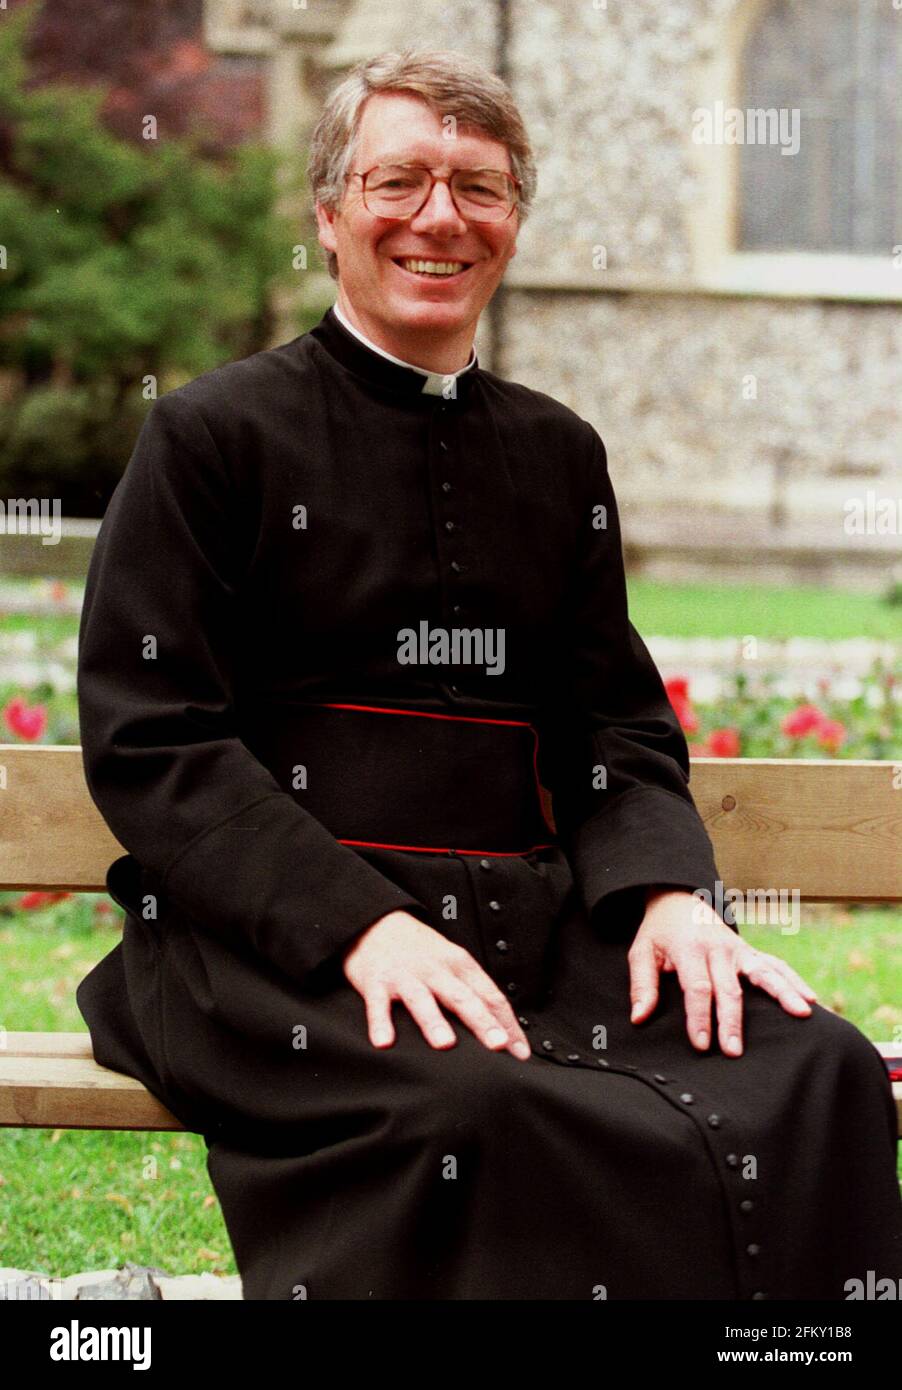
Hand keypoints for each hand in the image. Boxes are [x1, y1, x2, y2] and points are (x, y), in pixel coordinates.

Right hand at [342, 910, 531, 1060]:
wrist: (375, 924)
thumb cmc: (418, 951)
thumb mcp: (450, 963)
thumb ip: (472, 992)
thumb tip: (501, 1030)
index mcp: (459, 964)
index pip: (490, 995)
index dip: (507, 1024)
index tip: (520, 1052)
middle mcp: (435, 969)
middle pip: (462, 997)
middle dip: (482, 1022)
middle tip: (498, 1045)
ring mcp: (405, 975)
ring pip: (422, 999)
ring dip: (434, 1021)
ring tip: (445, 1044)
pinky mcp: (375, 981)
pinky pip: (378, 1004)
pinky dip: (380, 1023)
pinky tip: (384, 1042)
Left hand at [628, 889, 817, 1056]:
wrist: (679, 899)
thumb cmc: (660, 932)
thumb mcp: (642, 951)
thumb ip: (642, 984)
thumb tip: (639, 1017)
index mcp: (689, 949)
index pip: (698, 987)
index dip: (699, 1016)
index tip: (701, 1044)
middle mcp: (718, 948)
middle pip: (729, 988)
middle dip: (732, 1020)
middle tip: (735, 1050)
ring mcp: (739, 949)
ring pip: (764, 972)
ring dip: (783, 994)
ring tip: (802, 1015)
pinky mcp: (751, 951)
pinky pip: (776, 965)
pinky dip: (794, 980)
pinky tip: (810, 999)